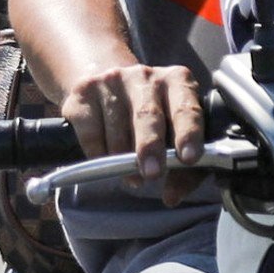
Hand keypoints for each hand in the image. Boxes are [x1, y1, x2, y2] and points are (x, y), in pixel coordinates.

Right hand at [60, 62, 207, 206]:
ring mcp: (112, 80)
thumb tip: (173, 196)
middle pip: (148, 115)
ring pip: (117, 129)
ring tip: (132, 176)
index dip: (189, 133)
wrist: (108, 85)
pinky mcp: (84, 92)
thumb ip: (184, 167)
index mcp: (177, 80)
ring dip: (123, 159)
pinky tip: (107, 158)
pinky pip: (91, 133)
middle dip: (150, 148)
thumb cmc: (153, 115)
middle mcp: (145, 76)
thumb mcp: (175, 132)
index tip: (189, 158)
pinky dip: (98, 154)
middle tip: (152, 173)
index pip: (186, 107)